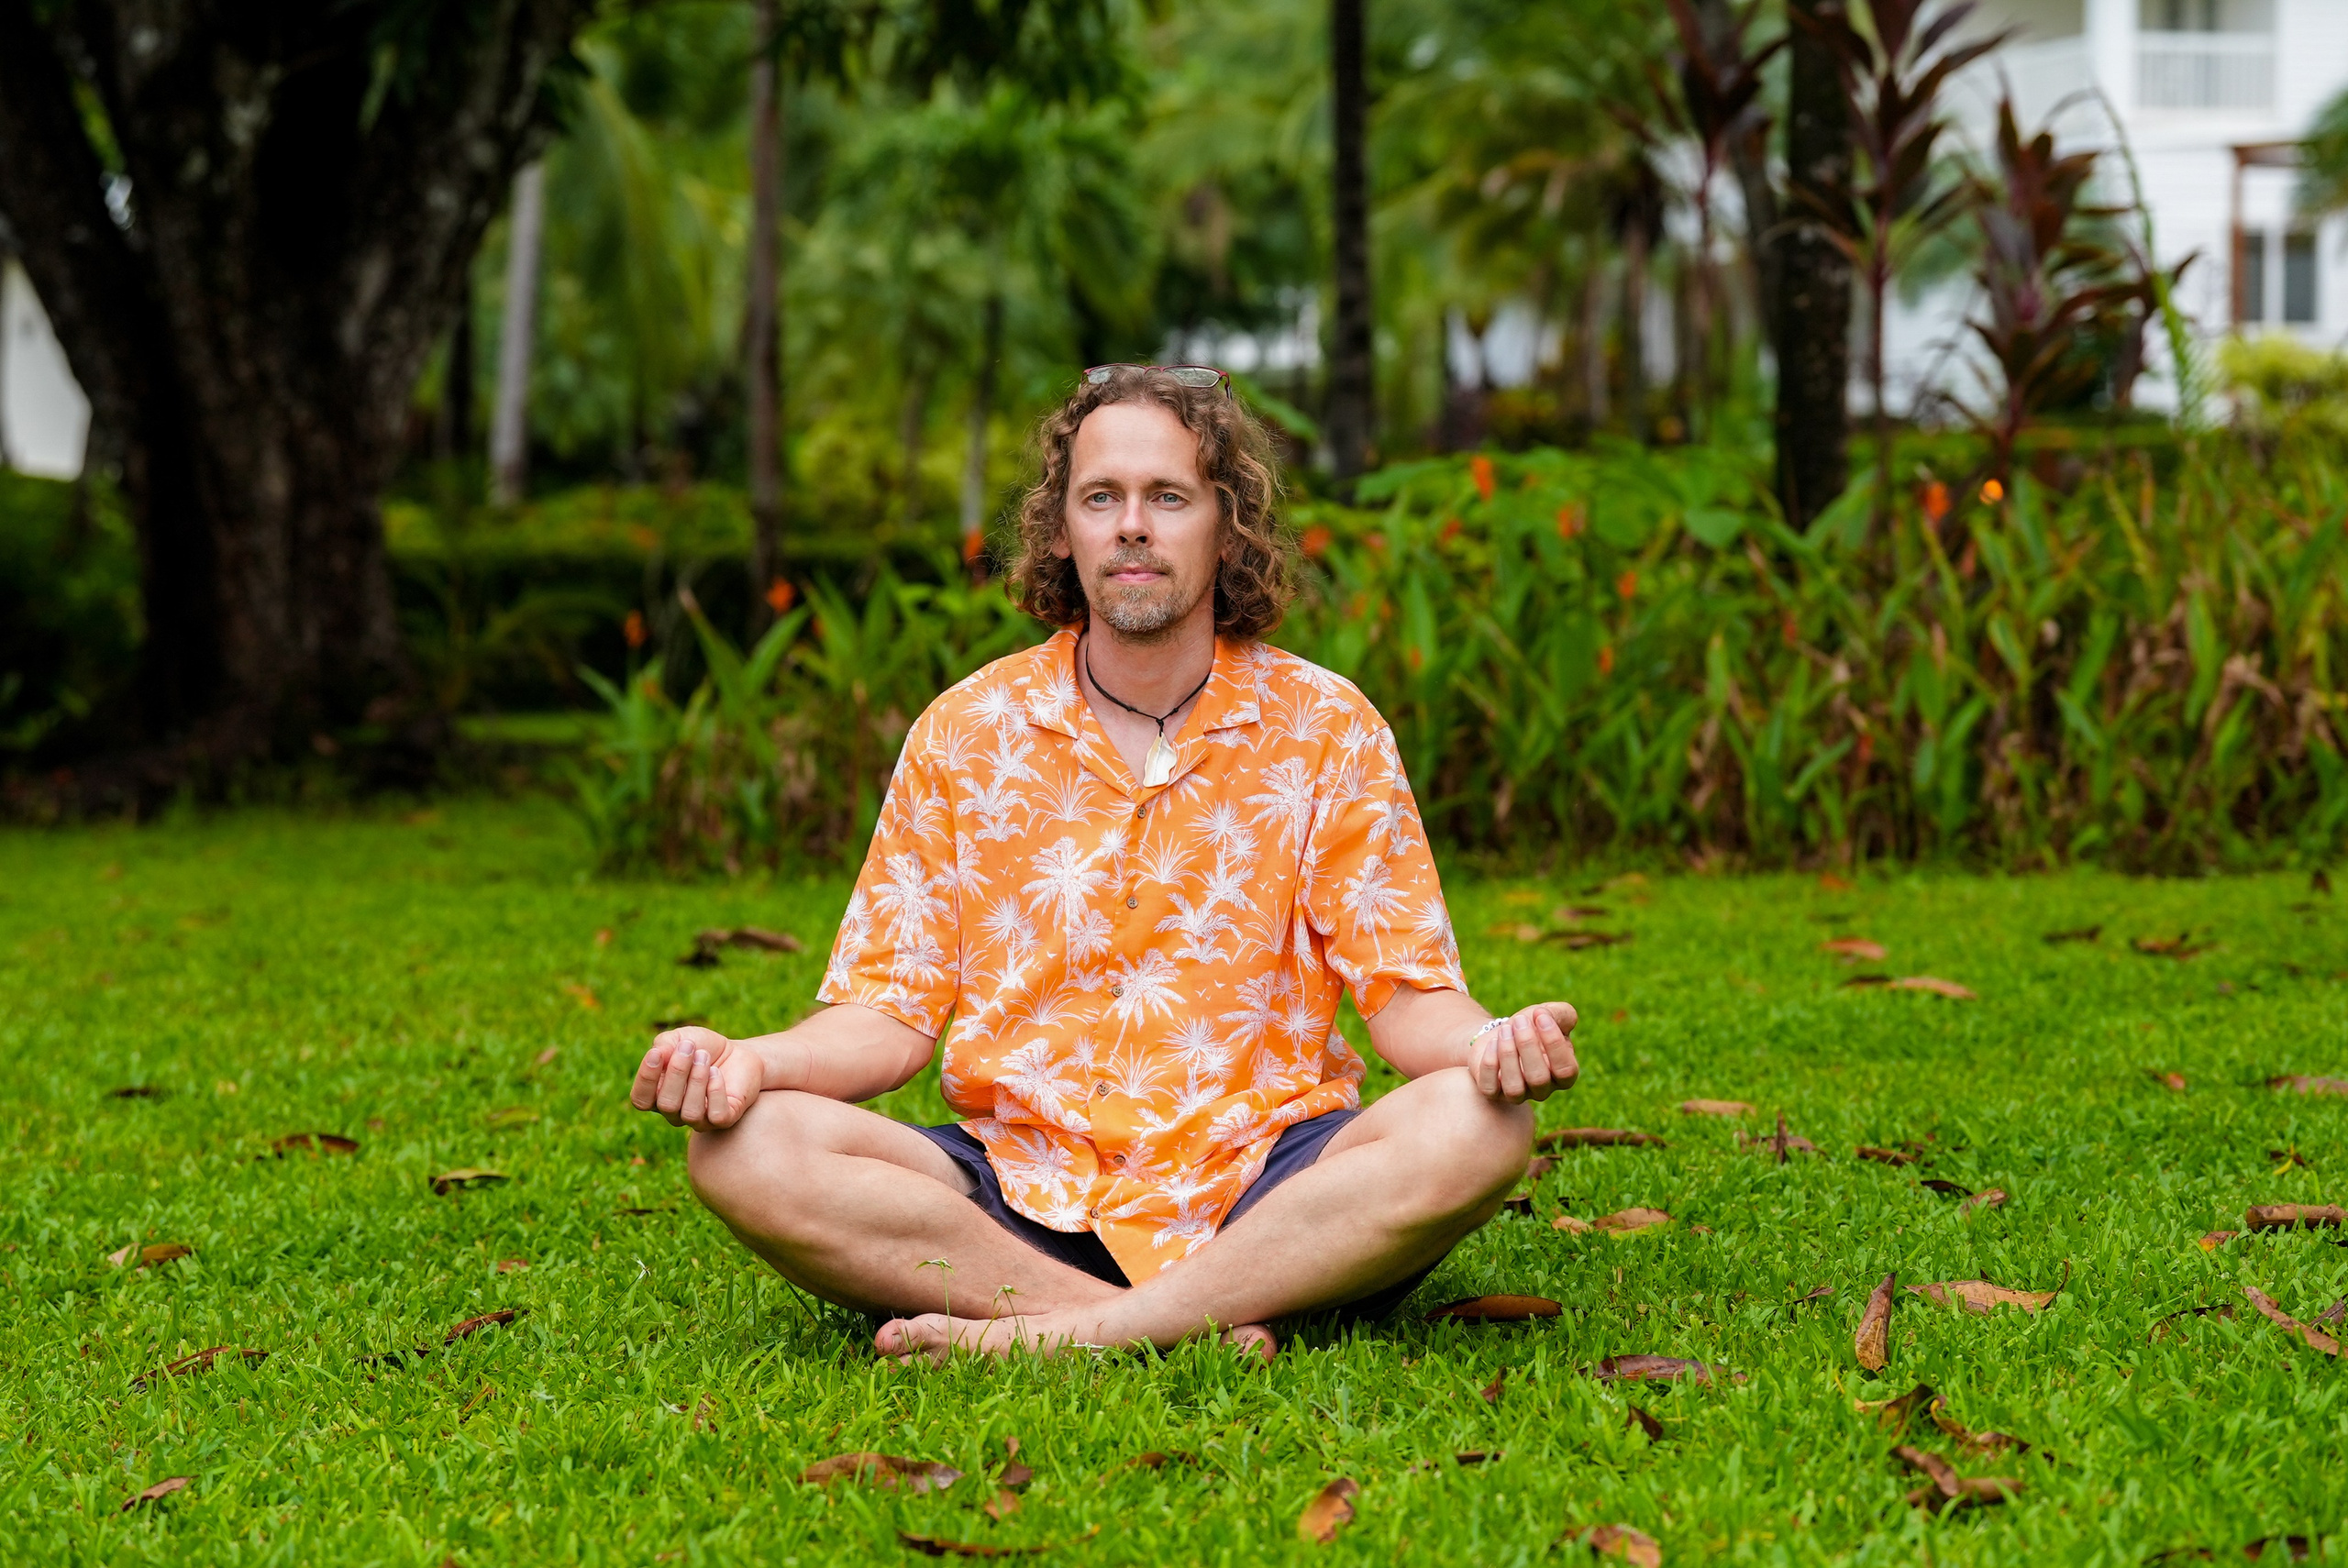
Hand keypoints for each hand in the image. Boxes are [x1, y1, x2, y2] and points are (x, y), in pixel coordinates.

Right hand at [630, 1026, 764, 1129]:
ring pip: (690, 1113)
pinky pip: (716, 1116)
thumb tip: (658, 1054)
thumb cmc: (703, 1048)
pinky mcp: (724, 1120)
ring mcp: (699, 1120)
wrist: (739, 1053)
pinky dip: (715, 1091)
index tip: (657, 1052)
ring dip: (697, 1080)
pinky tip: (716, 1072)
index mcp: (657, 1096)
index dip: (646, 1078)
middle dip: (677, 1072)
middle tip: (690, 1047)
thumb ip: (664, 1045)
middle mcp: (675, 1113)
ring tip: (704, 1057)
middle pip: (666, 1104)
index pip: (641, 1099)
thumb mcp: (681, 1038)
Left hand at [1468, 1002, 1578, 1103]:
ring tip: (1505, 1030)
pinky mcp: (1493, 1092)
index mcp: (1563, 1074)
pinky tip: (1493, 1042)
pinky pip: (1490, 1089)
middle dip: (1527, 1046)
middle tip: (1519, 1020)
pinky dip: (1490, 1064)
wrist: (1503, 1032)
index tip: (1541, 1016)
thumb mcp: (1551, 1014)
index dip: (1554, 1043)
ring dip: (1508, 1055)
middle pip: (1539, 1079)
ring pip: (1514, 1089)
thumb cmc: (1533, 1025)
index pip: (1566, 1070)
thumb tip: (1543, 1016)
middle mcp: (1542, 1089)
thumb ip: (1562, 1013)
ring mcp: (1518, 1094)